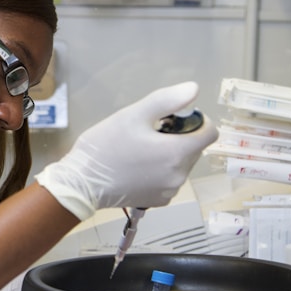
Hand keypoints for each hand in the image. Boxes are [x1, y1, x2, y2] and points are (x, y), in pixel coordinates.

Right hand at [36, 82, 218, 220]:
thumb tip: (194, 89)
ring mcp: (169, 191)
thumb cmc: (105, 145)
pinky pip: (170, 179)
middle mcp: (180, 175)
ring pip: (182, 164)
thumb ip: (166, 100)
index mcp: (177, 152)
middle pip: (195, 148)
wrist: (81, 183)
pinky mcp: (159, 201)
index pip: (209, 132)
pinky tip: (137, 167)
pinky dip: (161, 171)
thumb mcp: (133, 115)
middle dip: (179, 137)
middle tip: (148, 132)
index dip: (196, 120)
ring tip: (140, 150)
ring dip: (170, 154)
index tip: (172, 118)